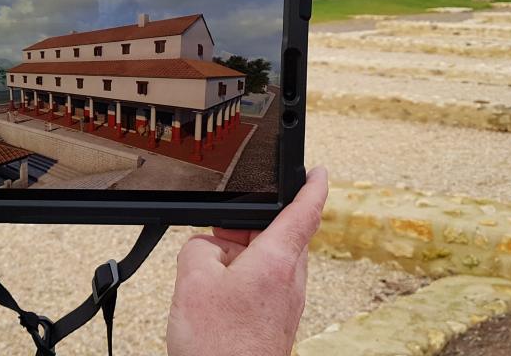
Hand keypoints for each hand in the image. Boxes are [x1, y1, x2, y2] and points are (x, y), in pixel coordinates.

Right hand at [166, 167, 328, 355]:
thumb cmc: (219, 346)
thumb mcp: (192, 280)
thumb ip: (199, 247)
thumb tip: (209, 247)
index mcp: (277, 260)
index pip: (305, 211)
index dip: (312, 185)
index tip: (318, 170)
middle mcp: (289, 279)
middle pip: (276, 234)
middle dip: (245, 228)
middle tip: (217, 235)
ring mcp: (286, 300)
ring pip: (265, 258)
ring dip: (239, 255)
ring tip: (211, 275)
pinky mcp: (276, 316)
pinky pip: (261, 281)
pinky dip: (240, 276)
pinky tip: (216, 295)